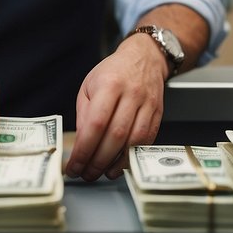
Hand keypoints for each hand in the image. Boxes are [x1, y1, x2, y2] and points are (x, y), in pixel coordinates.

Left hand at [64, 34, 165, 181]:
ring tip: (102, 173)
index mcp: (110, 85)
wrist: (144, 58)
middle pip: (115, 136)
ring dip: (116, 164)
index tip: (74, 165)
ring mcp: (147, 105)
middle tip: (86, 174)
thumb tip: (81, 145)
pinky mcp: (158, 115)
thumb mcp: (89, 86)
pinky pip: (147, 142)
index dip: (84, 149)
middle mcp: (131, 95)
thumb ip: (84, 114)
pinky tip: (119, 165)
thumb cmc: (113, 73)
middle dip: (98, 161)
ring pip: (133, 142)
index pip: (96, 124)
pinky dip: (132, 158)